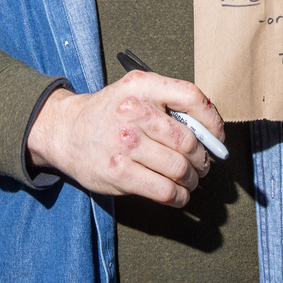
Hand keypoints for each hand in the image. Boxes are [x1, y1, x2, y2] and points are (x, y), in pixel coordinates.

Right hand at [26, 70, 222, 206]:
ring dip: (192, 180)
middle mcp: (134, 112)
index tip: (217, 137)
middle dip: (202, 158)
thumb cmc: (108, 113)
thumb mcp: (135, 92)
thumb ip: (168, 103)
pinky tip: (178, 194)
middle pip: (188, 141)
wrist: (65, 130)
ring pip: (180, 169)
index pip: (191, 97)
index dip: (212, 120)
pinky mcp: (120, 173)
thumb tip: (208, 132)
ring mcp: (126, 144)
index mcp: (142, 86)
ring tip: (190, 180)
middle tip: (202, 165)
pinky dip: (179, 196)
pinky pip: (165, 190)